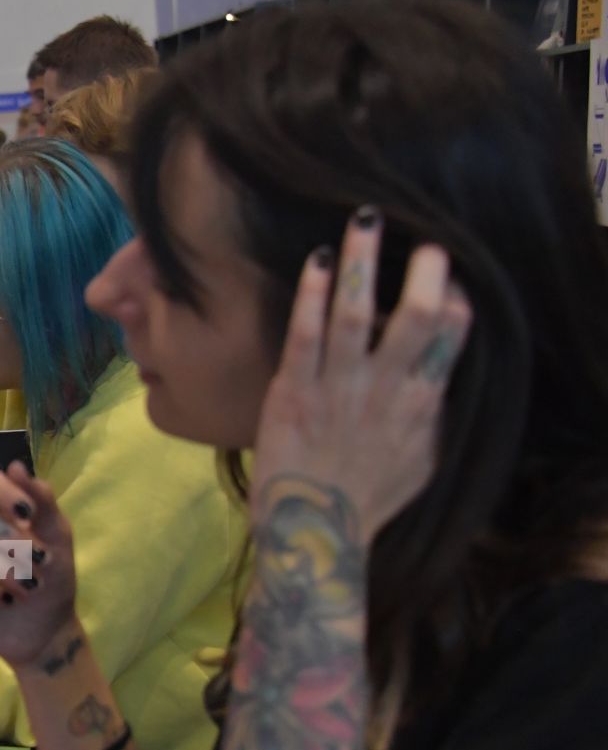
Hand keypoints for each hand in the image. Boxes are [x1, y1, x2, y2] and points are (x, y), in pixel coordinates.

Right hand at [0, 463, 76, 666]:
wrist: (46, 628)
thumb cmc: (51, 578)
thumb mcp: (57, 538)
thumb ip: (42, 501)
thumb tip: (16, 466)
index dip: (2, 493)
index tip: (28, 515)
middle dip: (7, 539)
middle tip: (35, 561)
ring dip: (0, 569)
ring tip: (27, 588)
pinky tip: (1, 600)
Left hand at [251, 212, 470, 538]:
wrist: (315, 530)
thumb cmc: (370, 496)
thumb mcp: (424, 457)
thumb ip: (436, 410)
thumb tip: (445, 367)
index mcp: (421, 404)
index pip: (450, 337)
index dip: (455, 299)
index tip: (451, 273)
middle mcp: (384, 390)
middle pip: (415, 316)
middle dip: (424, 271)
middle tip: (426, 236)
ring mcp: (338, 388)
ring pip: (356, 313)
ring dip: (363, 261)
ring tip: (366, 219)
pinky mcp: (292, 392)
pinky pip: (304, 334)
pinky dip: (312, 295)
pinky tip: (318, 260)